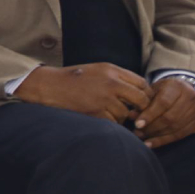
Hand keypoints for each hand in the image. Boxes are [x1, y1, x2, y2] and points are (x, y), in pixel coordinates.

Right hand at [14, 63, 152, 123]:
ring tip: (108, 114)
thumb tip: (139, 91)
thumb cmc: (73, 78)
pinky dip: (109, 123)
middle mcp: (111, 83)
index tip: (140, 101)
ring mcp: (103, 98)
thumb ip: (117, 77)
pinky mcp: (95, 112)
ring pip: (125, 113)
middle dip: (140, 108)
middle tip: (135, 114)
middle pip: (141, 99)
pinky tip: (100, 117)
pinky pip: (113, 122)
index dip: (145, 94)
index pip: (142, 83)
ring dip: (120, 117)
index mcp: (112, 70)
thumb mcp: (97, 70)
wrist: (49, 86)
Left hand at [133, 77, 194, 148]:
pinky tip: (150, 144)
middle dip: (151, 127)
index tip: (137, 124)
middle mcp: (190, 98)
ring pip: (175, 128)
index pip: (163, 103)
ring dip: (156, 135)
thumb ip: (142, 102)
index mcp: (177, 86)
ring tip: (141, 137)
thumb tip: (130, 116)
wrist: (185, 90)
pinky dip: (163, 141)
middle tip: (137, 132)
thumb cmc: (163, 90)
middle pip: (170, 117)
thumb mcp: (152, 90)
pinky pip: (179, 135)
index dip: (149, 115)